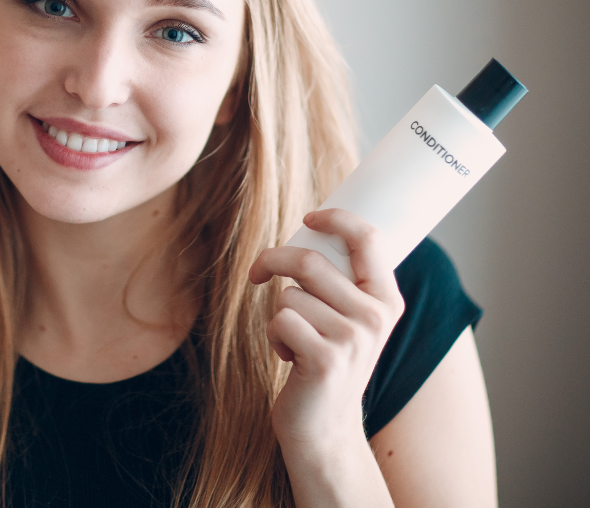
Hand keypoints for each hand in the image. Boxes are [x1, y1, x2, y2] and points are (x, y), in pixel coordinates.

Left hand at [249, 209, 404, 454]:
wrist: (325, 427)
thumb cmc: (328, 361)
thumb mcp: (349, 320)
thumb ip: (342, 281)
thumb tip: (315, 227)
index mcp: (386, 300)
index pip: (368, 239)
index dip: (337, 218)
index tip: (310, 217)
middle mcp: (375, 317)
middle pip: (309, 261)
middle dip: (273, 261)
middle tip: (258, 272)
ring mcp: (352, 339)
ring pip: (289, 295)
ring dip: (279, 315)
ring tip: (297, 342)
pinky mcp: (325, 360)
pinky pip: (280, 320)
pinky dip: (274, 336)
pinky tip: (291, 359)